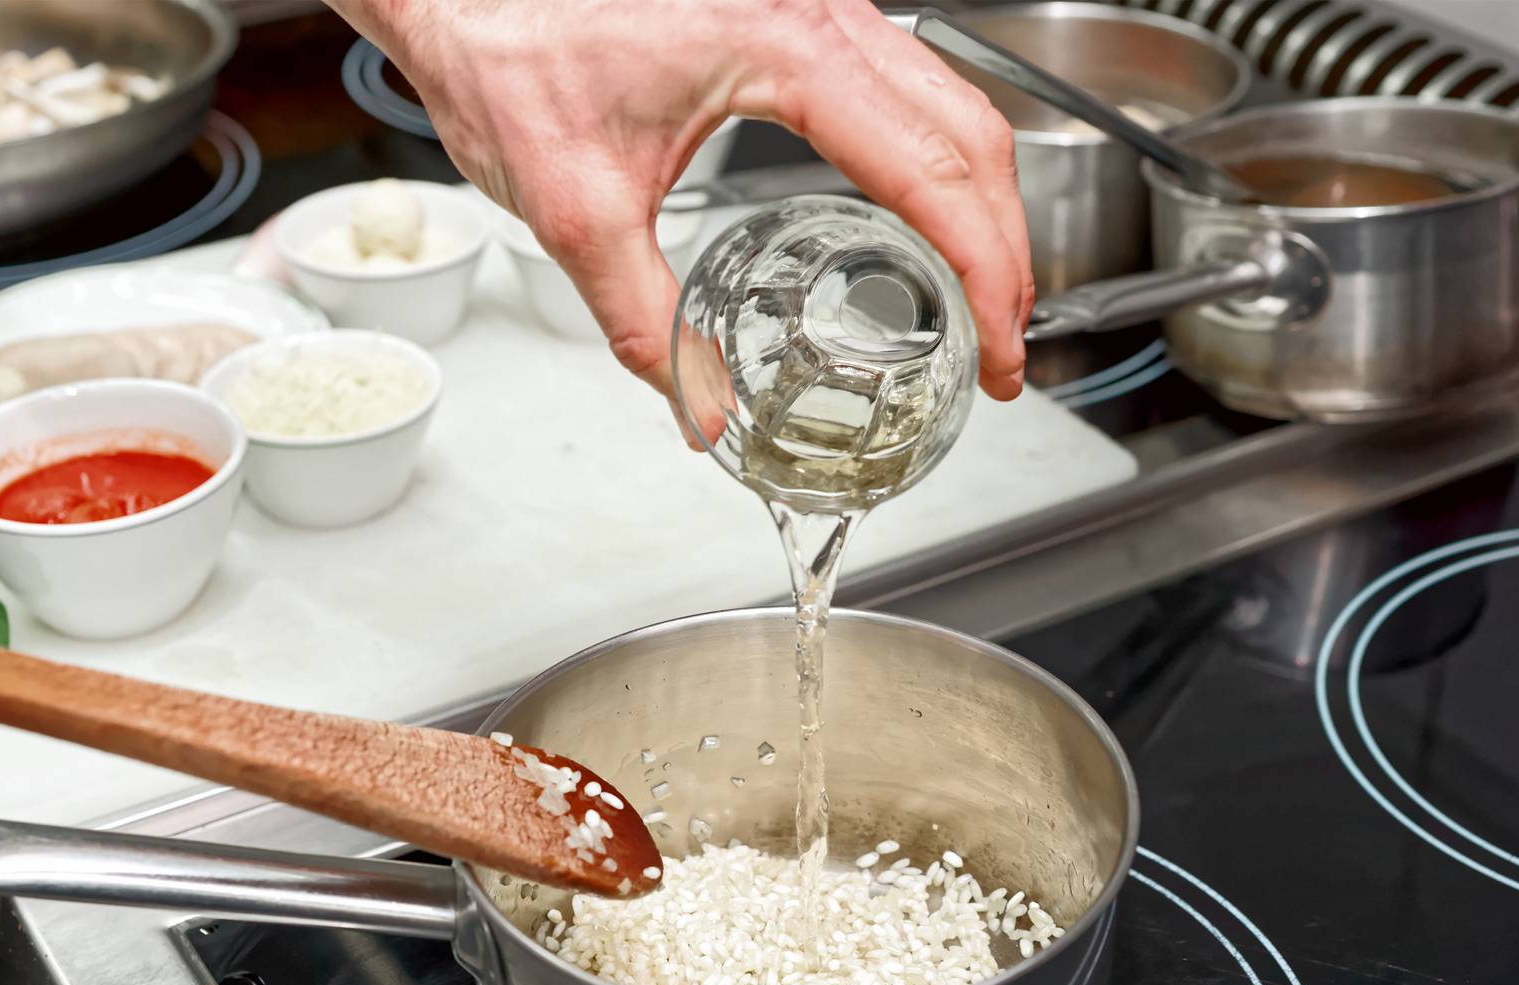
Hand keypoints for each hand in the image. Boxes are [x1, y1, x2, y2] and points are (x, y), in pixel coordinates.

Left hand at [333, 0, 1032, 406]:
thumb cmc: (510, 48)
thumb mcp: (574, 209)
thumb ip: (644, 319)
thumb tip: (701, 411)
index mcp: (786, 46)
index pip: (931, 170)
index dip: (987, 273)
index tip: (1002, 351)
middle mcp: (821, 12)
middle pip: (971, 132)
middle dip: (1008, 249)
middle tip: (1008, 346)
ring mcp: (818, 8)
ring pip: (952, 102)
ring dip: (982, 205)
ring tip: (984, 302)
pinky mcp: (798, 18)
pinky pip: (908, 87)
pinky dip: (940, 165)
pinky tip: (927, 227)